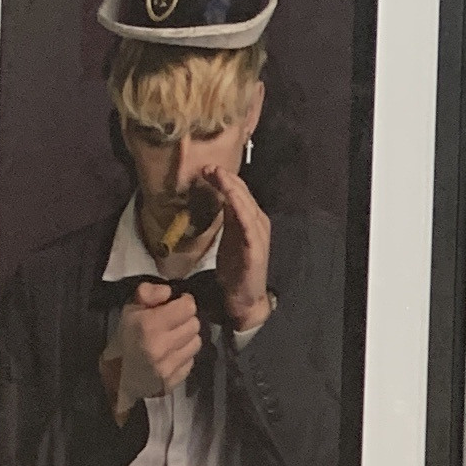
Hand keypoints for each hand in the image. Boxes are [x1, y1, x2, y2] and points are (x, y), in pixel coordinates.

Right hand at [107, 278, 203, 409]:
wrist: (116, 373)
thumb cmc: (126, 335)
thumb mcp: (131, 307)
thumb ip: (149, 293)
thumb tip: (169, 291)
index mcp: (149, 325)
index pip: (187, 308)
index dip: (184, 302)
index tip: (177, 304)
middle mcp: (161, 347)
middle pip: (194, 325)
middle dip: (186, 320)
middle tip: (174, 322)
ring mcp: (167, 367)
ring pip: (196, 343)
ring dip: (187, 338)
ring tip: (174, 338)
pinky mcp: (173, 381)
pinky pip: (191, 361)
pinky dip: (184, 355)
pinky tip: (172, 353)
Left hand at [208, 159, 275, 331]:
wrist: (244, 298)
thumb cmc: (235, 269)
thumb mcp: (229, 236)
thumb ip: (228, 216)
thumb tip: (218, 194)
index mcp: (252, 220)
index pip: (240, 192)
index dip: (225, 178)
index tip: (206, 168)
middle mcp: (259, 224)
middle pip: (243, 194)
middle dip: (226, 178)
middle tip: (208, 166)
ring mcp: (259, 236)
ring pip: (246, 204)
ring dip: (231, 188)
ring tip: (217, 174)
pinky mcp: (255, 249)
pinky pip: (248, 224)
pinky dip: (240, 208)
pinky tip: (230, 197)